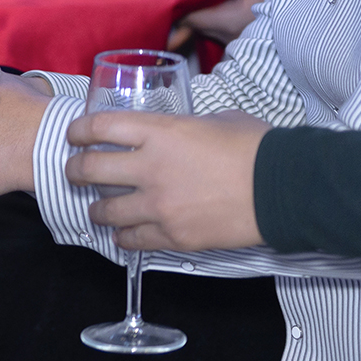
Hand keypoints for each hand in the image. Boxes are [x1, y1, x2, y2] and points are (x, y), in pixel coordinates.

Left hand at [65, 109, 269, 250]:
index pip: (97, 127)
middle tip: (76, 172)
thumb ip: (182, 126)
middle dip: (75, 170)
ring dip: (95, 208)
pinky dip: (122, 237)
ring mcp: (160, 205)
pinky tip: (123, 233)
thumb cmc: (256, 147)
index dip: (78, 132)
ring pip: (104, 210)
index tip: (75, 136)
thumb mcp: (213, 120)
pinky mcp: (175, 236)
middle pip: (89, 169)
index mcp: (158, 132)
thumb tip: (173, 130)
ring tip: (97, 207)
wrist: (285, 189)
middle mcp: (150, 168)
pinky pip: (132, 240)